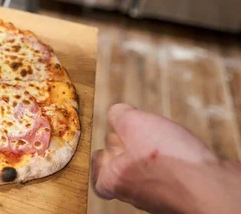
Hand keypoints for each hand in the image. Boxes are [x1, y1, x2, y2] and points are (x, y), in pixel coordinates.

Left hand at [92, 104, 218, 212]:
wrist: (210, 188)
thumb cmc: (168, 160)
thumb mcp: (133, 123)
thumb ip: (119, 115)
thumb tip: (117, 113)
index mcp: (114, 179)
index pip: (98, 171)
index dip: (104, 152)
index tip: (113, 140)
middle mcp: (134, 192)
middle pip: (123, 166)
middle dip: (128, 147)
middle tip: (139, 132)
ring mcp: (158, 195)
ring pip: (148, 169)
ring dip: (153, 152)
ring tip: (162, 137)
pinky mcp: (181, 193)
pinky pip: (170, 174)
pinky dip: (173, 159)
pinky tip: (180, 147)